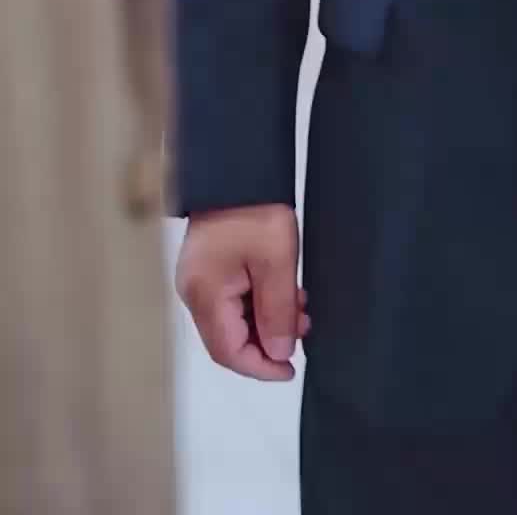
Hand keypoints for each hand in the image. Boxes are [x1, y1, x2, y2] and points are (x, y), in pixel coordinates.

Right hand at [176, 204, 311, 380]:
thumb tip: (278, 354)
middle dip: (267, 342)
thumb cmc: (255, 209)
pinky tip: (285, 293)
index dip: (261, 367)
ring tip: (300, 310)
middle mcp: (194, 292)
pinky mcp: (209, 267)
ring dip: (267, 321)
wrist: (238, 167)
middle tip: (302, 332)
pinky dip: (258, 304)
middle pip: (228, 338)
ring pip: (233, 319)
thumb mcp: (277, 262)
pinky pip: (232, 299)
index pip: (228, 352)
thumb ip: (277, 312)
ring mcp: (199, 279)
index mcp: (204, 294)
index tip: (290, 369)